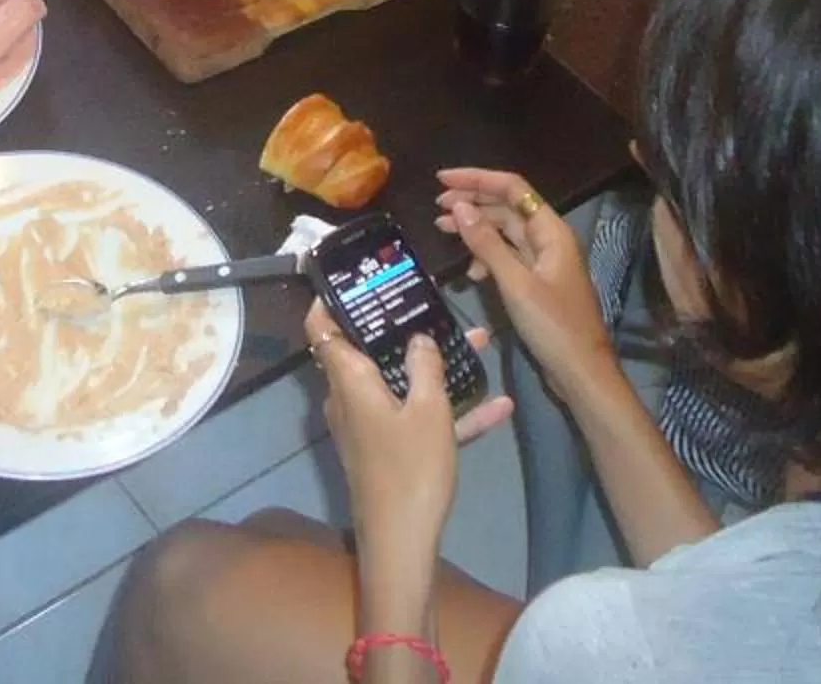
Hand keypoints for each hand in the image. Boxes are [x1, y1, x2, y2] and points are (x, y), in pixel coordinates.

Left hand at [306, 299, 509, 558]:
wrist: (402, 544)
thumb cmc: (410, 470)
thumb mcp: (428, 410)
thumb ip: (425, 365)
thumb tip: (419, 336)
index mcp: (349, 380)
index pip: (322, 327)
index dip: (332, 298)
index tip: (357, 275)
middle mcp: (350, 398)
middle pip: (370, 351)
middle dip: (404, 328)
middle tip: (433, 303)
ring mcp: (369, 427)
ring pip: (401, 384)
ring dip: (436, 367)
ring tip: (480, 343)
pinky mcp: (388, 452)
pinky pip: (417, 420)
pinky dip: (449, 412)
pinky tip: (498, 407)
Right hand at [434, 170, 615, 384]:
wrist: (581, 372)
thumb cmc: (553, 326)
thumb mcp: (516, 283)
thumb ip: (487, 244)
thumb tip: (460, 207)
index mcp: (551, 231)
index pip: (512, 188)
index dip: (477, 179)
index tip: (442, 179)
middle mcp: (549, 239)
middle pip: (508, 207)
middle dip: (473, 202)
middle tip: (437, 205)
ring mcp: (544, 262)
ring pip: (506, 232)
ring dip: (476, 229)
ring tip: (443, 229)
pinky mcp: (537, 283)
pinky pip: (509, 257)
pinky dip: (487, 257)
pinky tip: (471, 271)